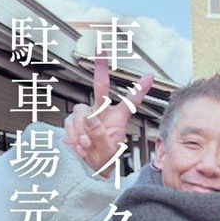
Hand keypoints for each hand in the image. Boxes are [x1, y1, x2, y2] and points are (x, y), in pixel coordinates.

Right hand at [63, 52, 153, 172]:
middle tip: (101, 49)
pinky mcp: (73, 121)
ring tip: (87, 146)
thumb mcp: (107, 152)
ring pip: (80, 111)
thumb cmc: (102, 163)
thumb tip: (91, 118)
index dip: (139, 90)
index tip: (150, 76)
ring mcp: (87, 116)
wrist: (85, 171)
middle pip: (101, 87)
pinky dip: (73, 136)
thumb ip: (100, 135)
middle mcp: (102, 113)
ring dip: (82, 130)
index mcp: (117, 120)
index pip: (130, 103)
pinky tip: (78, 145)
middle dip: (100, 68)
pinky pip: (70, 123)